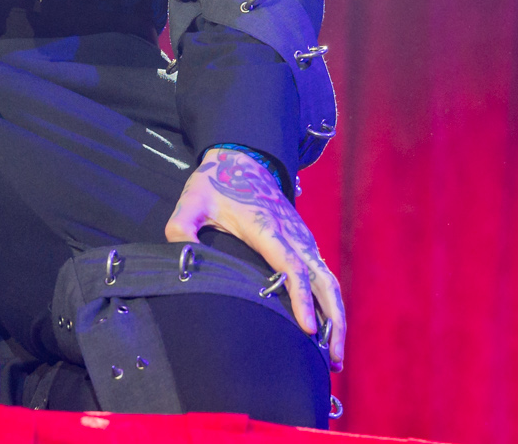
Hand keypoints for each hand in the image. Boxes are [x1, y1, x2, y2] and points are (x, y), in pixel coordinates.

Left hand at [164, 146, 345, 371]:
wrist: (242, 157)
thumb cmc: (216, 182)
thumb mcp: (191, 200)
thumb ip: (180, 228)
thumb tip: (180, 259)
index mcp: (267, 228)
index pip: (291, 268)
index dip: (300, 299)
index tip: (307, 330)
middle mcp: (293, 235)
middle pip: (323, 281)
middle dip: (333, 320)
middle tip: (334, 359)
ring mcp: (303, 238)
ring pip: (328, 281)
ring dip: (337, 316)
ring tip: (335, 355)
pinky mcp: (305, 241)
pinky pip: (324, 275)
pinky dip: (331, 303)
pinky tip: (329, 329)